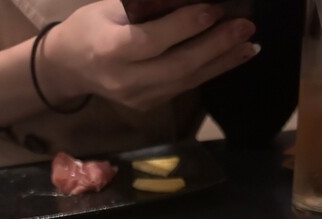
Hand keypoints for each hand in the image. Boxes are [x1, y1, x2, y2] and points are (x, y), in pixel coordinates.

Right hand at [41, 0, 257, 110]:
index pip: (154, 40)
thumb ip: (147, 5)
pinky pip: (184, 87)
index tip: (215, 9)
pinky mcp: (150, 105)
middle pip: (178, 66)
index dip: (186, 26)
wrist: (71, 67)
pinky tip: (231, 58)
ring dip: (222, 63)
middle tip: (245, 28)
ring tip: (249, 46)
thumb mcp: (110, 6)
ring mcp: (139, 97)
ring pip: (186, 81)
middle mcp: (126, 79)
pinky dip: (210, 71)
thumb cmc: (90, 26)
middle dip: (216, 46)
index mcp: (110, 49)